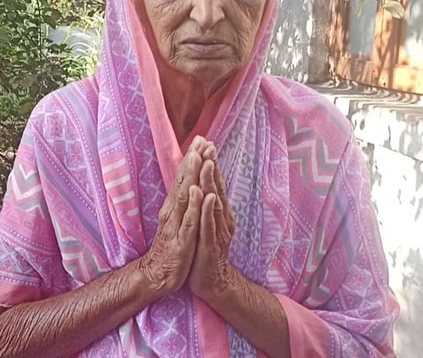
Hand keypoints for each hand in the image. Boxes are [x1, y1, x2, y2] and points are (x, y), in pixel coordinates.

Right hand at [137, 136, 206, 295]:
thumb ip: (181, 201)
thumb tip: (188, 182)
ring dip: (192, 176)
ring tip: (199, 157)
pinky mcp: (182, 240)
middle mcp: (173, 210)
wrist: (158, 274)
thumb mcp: (177, 220)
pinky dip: (195, 206)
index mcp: (174, 206)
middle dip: (192, 160)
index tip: (201, 139)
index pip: (184, 178)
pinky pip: (189, 221)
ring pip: (185, 196)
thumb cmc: (172, 246)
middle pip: (184, 181)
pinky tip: (201, 193)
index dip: (192, 158)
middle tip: (200, 140)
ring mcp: (176, 224)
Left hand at [187, 144, 239, 303]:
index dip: (209, 163)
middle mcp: (220, 218)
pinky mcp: (209, 244)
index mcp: (217, 212)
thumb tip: (203, 183)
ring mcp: (215, 230)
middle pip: (215, 188)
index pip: (212, 183)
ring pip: (213, 203)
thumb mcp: (205, 223)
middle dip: (211, 166)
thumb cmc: (204, 250)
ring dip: (210, 183)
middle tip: (209, 145)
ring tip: (207, 163)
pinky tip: (208, 198)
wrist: (211, 281)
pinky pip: (208, 225)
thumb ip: (206, 203)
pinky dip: (208, 210)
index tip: (205, 142)